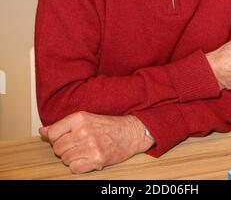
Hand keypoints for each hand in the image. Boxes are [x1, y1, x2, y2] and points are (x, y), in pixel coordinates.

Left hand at [39, 113, 153, 173]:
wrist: (130, 132)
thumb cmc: (108, 125)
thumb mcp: (85, 118)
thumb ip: (63, 125)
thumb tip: (42, 131)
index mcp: (80, 118)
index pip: (52, 132)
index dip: (55, 138)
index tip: (62, 138)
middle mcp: (83, 131)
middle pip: (57, 148)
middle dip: (64, 149)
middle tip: (76, 145)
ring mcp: (90, 146)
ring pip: (65, 159)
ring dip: (71, 158)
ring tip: (83, 151)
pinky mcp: (97, 159)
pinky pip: (74, 168)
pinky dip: (78, 166)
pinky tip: (87, 158)